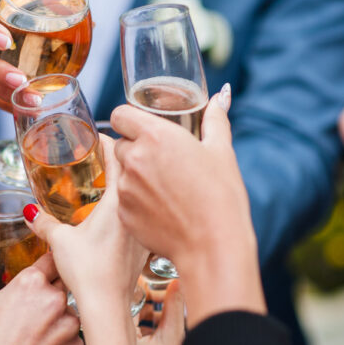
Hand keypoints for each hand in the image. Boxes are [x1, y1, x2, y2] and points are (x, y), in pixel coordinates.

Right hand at [0, 254, 82, 344]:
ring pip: (69, 312)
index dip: (48, 265)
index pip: (51, 260)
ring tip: (35, 336)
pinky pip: (73, 337)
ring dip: (57, 319)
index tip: (46, 270)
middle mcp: (55, 299)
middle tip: (35, 310)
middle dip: (51, 293)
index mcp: (31, 282)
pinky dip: (61, 341)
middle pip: (62, 285)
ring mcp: (69, 324)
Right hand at [23, 136, 147, 309]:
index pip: (118, 158)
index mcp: (117, 201)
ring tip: (110, 183)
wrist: (110, 305)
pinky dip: (132, 208)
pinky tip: (117, 217)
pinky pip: (143, 216)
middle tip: (103, 156)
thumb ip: (44, 224)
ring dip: (129, 185)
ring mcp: (144, 228)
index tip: (100, 136)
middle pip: (135, 172)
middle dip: (121, 160)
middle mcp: (137, 211)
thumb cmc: (89, 273)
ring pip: (142, 195)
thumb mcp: (61, 242)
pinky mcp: (147, 245)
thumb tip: (31, 213)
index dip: (109, 143)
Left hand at [111, 86, 264, 326]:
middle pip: (122, 144)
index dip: (130, 119)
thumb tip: (221, 98)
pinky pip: (124, 199)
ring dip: (137, 175)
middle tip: (161, 160)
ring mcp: (125, 188)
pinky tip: (162, 208)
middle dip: (137, 148)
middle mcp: (134, 159)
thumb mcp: (222, 152)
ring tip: (166, 188)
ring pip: (122, 173)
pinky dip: (137, 200)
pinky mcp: (123, 213)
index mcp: (156, 136)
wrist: (212, 246)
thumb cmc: (221, 197)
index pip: (121, 114)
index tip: (142, 127)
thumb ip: (215, 120)